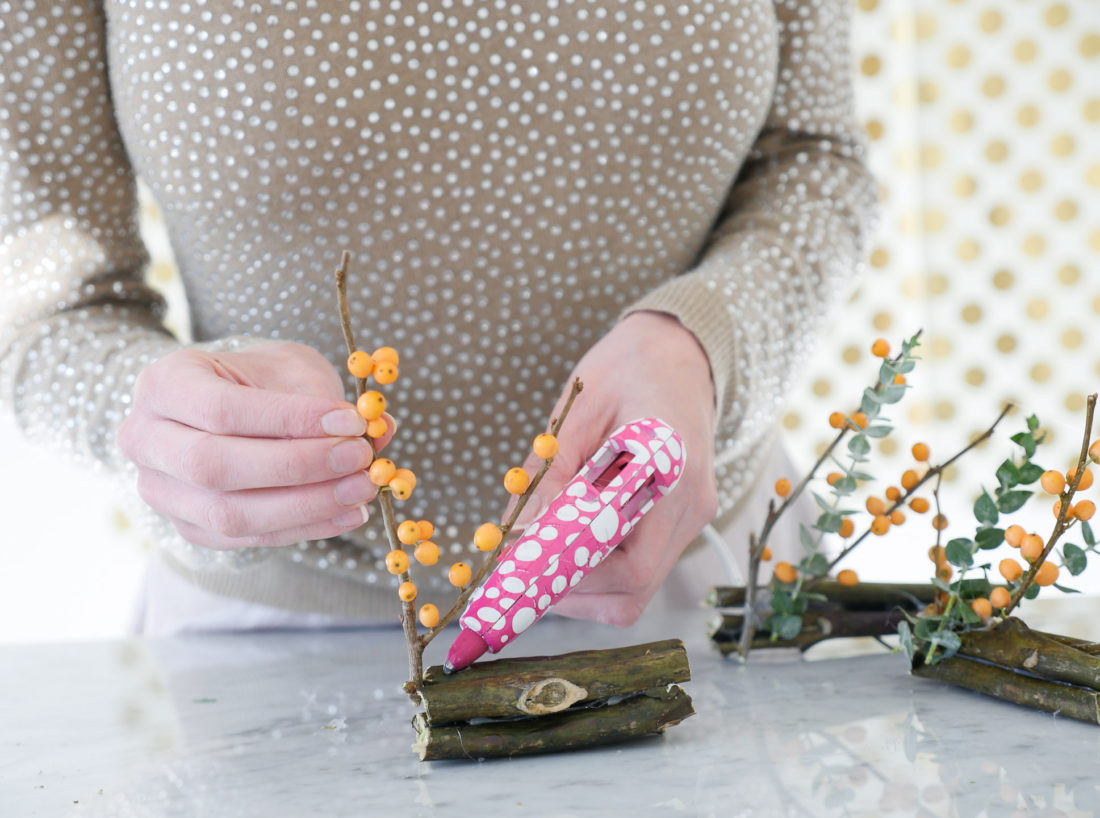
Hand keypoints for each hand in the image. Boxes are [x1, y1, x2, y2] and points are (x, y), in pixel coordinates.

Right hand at [117, 342, 393, 548]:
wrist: (221, 406)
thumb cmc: (257, 379)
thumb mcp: (288, 369)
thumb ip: (327, 399)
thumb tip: (382, 429)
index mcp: (164, 384)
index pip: (221, 409)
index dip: (290, 420)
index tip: (352, 422)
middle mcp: (145, 440)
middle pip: (215, 466)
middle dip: (299, 467)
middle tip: (362, 459)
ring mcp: (160, 492)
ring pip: (228, 514)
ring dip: (306, 505)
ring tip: (363, 489)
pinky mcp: (189, 528)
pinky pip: (247, 538)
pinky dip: (304, 527)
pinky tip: (348, 513)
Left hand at [513, 311, 717, 625]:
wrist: (678, 352)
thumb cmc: (626, 369)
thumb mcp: (578, 410)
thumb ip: (549, 473)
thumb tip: (514, 533)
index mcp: (671, 472)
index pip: (630, 562)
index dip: (571, 575)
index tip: (519, 570)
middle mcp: (691, 506)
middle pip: (635, 588)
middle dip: (571, 589)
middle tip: (520, 570)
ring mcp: (692, 519)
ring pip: (638, 589)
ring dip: (583, 587)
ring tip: (539, 557)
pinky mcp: (683, 523)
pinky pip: (642, 569)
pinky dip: (599, 573)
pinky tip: (568, 543)